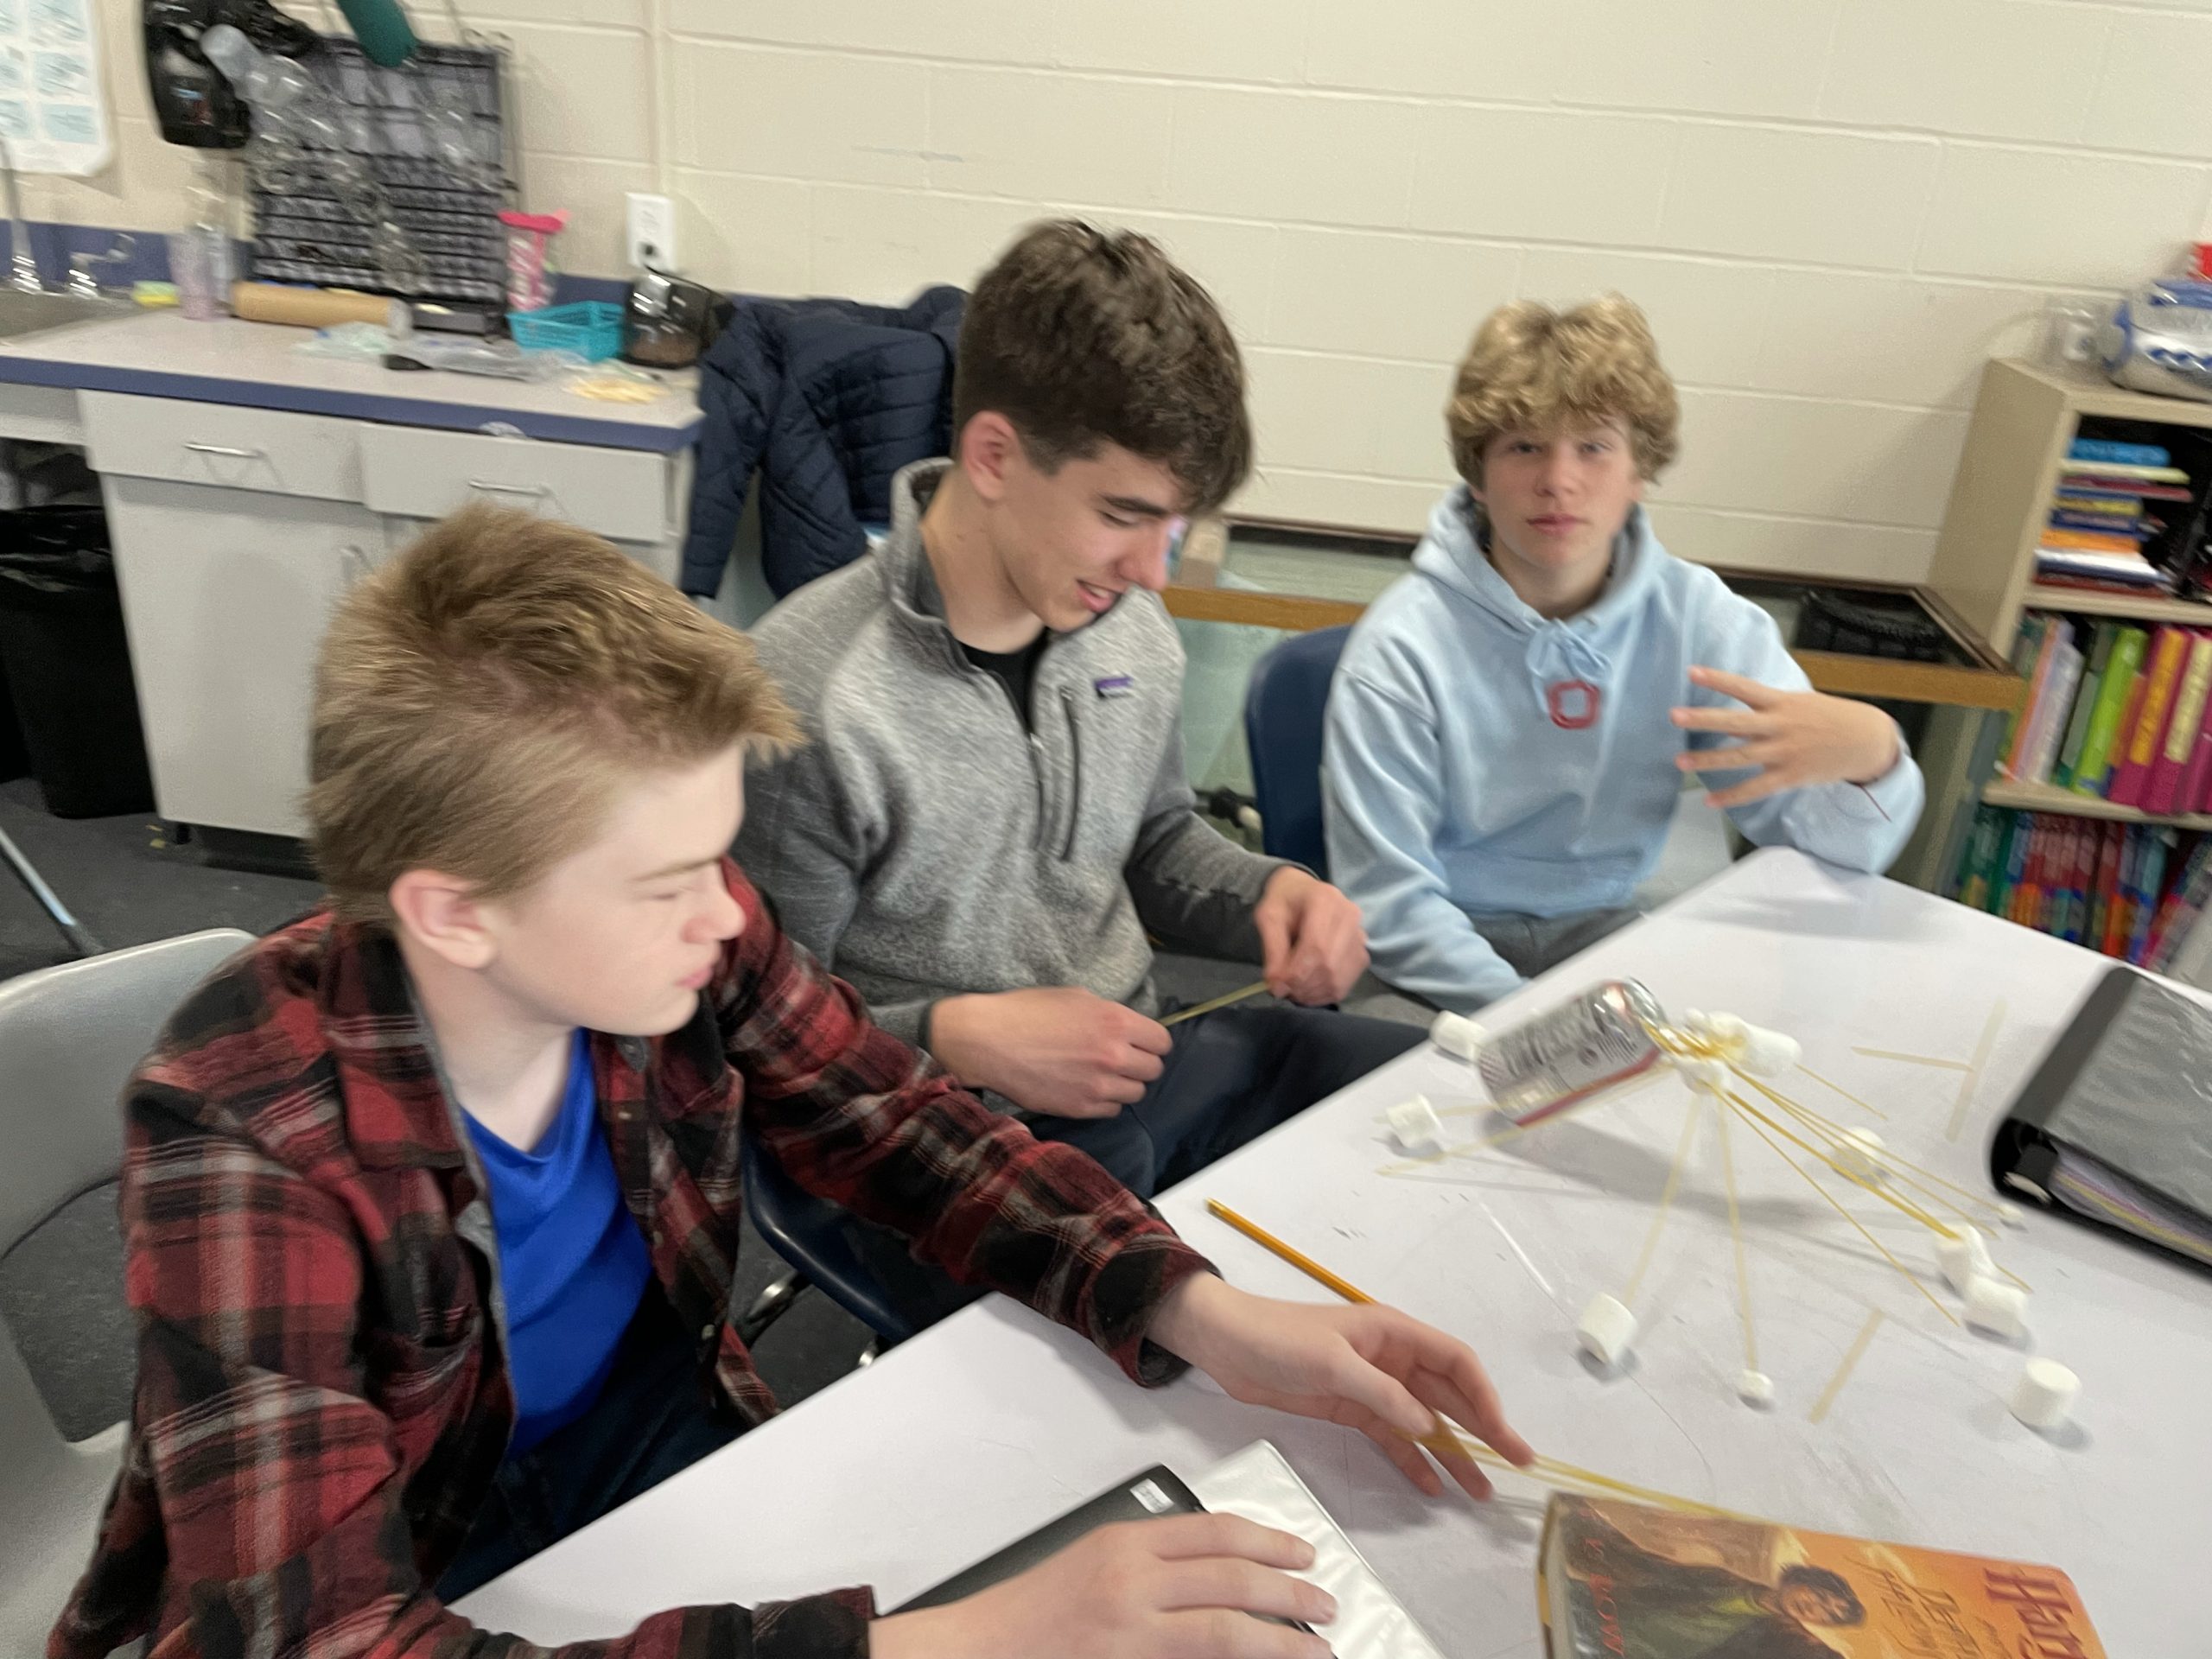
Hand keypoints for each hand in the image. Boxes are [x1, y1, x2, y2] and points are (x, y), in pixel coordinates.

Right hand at [871, 1512, 1333, 1658]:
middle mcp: (1133, 1577)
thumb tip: (1212, 1576)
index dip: (1268, 1540)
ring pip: (1229, 1625)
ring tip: (1316, 1644)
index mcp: (1124, 1540)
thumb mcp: (1089, 1566)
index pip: (1215, 1531)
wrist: (977, 1650)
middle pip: (1233, 1574)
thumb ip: (1146, 1563)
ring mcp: (1132, 1625)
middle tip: (1325, 1601)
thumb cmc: (1028, 1614)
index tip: (1302, 1552)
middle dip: (1289, 1587)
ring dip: (1283, 1636)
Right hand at [930, 987, 1171, 1118]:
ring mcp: (1098, 1085)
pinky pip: (1112, 1110)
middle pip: (1153, 1070)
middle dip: (1140, 1064)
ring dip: (1124, 1085)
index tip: (1140, 1043)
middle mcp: (1114, 1055)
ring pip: (1136, 1093)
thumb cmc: (1027, 1011)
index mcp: (1116, 1022)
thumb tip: (1127, 1029)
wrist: (988, 1041)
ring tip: (1102, 1075)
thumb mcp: (1075, 997)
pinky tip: (1087, 1088)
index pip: (1162, 1042)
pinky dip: (1105, 1101)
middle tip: (1120, 1060)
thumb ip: (1109, 1014)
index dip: (1151, 1042)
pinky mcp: (1080, 1108)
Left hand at [1148, 1276, 1534, 1500]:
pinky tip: (1430, 1487)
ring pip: (1424, 1421)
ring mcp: (1372, 1386)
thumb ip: (1381, 1393)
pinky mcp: (1350, 1409)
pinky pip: (1392, 1437)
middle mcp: (1391, 1358)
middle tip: (1518, 1463)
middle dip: (1483, 1428)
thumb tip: (1428, 1425)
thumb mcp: (1331, 1361)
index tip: (1500, 1432)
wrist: (1224, 1344)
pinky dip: (1412, 1460)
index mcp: (1393, 1332)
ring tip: (1480, 1491)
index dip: (1483, 1395)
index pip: (1455, 1361)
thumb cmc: (1278, 1338)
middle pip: (1448, 1395)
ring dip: (1452, 1453)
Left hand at [1252, 869, 1368, 1005]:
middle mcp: (1350, 916)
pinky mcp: (1361, 954)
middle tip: (1282, 990)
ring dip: (1312, 992)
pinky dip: (1323, 994)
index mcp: (1325, 900)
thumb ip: (1272, 949)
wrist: (1303, 893)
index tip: (1277, 986)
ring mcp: (1359, 936)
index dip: (1296, 972)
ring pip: (1338, 978)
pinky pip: (1345, 984)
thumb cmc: (1285, 902)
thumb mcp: (1268, 916)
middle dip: (1302, 985)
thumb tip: (1276, 985)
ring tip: (1292, 991)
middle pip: (1329, 964)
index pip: (1316, 946)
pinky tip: (1307, 991)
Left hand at [1671, 667, 1899, 809]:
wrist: (1867, 741)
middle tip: (1674, 716)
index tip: (1691, 672)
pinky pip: (1756, 788)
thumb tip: (1741, 701)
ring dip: (1708, 761)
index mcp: (1781, 703)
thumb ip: (1770, 704)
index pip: (1744, 688)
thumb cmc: (1830, 717)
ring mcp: (1784, 752)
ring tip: (1680, 762)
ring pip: (1740, 757)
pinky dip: (1732, 796)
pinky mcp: (1790, 776)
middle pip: (1736, 723)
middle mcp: (1779, 726)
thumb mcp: (1801, 701)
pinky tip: (1710, 801)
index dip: (1718, 679)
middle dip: (1704, 720)